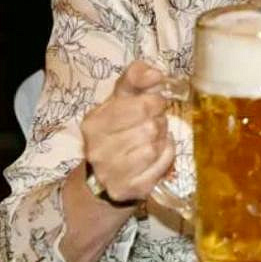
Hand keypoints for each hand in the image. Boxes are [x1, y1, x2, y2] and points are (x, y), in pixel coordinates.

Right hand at [80, 61, 175, 204]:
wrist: (105, 176)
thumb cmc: (118, 129)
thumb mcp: (120, 100)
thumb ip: (135, 79)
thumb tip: (155, 72)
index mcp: (94, 123)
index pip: (140, 105)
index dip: (154, 102)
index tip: (152, 106)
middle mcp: (98, 149)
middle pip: (150, 127)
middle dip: (158, 122)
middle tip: (152, 125)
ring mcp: (113, 172)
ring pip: (156, 146)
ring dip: (161, 140)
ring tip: (151, 140)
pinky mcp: (132, 188)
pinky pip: (163, 164)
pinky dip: (166, 156)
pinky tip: (155, 155)